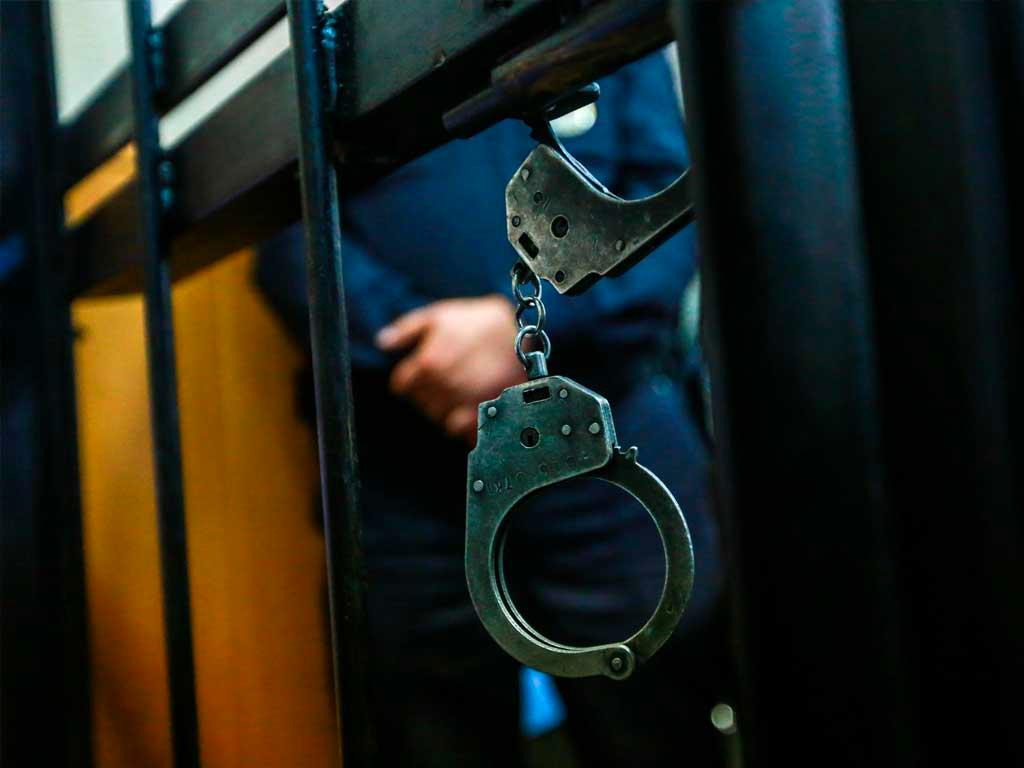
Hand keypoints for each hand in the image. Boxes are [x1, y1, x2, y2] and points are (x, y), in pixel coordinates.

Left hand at [376, 295, 525, 443]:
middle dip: (427, 392)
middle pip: (419, 403)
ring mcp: (463, 401)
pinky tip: (468, 406)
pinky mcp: (482, 412)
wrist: (522, 333)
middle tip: (445, 379)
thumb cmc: (478, 321)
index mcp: (427, 362)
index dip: (410, 378)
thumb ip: (407, 329)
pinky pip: (458, 429)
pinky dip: (460, 421)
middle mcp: (442, 385)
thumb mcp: (440, 315)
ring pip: (436, 417)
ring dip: (443, 407)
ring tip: (458, 391)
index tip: (424, 373)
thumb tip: (382, 342)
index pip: (401, 386)